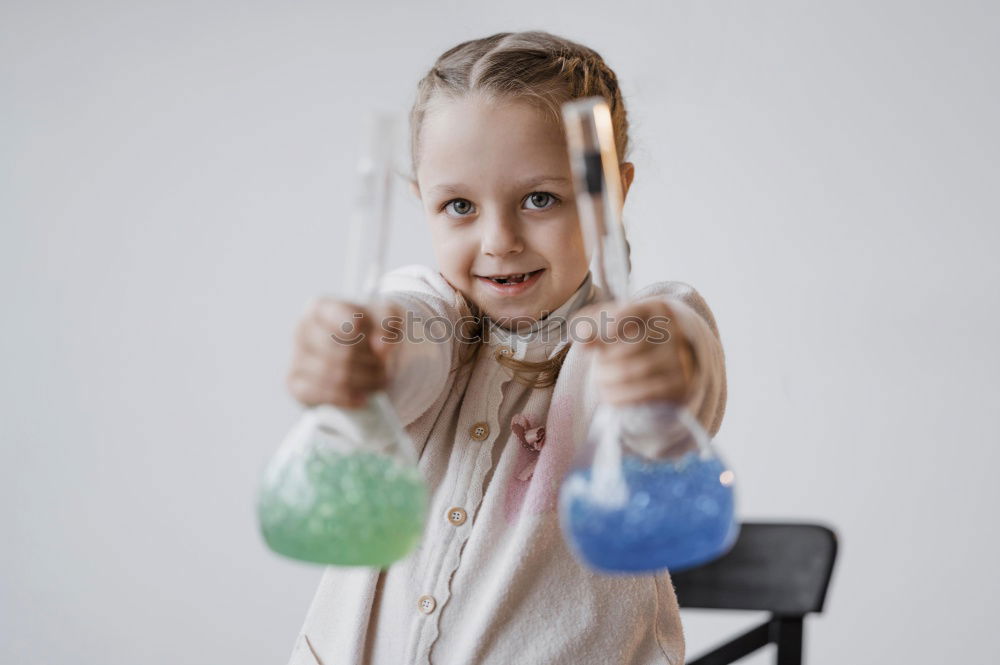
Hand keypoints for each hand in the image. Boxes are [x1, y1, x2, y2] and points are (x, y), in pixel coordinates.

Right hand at [285, 298, 400, 408]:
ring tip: (378, 379)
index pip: (344, 320)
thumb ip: (388, 323)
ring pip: (336, 376)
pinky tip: (362, 396)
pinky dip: (349, 398)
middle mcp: (303, 329)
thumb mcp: (388, 318)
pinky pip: (323, 396)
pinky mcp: (295, 384)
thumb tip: (381, 346)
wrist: (363, 359)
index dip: (364, 333)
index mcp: (321, 307)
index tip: (377, 342)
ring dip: (366, 382)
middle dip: (372, 364)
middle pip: (344, 353)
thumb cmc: (372, 332)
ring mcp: (296, 357)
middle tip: (385, 366)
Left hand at [577, 299, 696, 405]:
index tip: (601, 336)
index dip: (612, 325)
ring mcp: (678, 359)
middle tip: (596, 365)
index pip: (631, 314)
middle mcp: (671, 332)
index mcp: (655, 310)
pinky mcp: (678, 384)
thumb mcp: (606, 322)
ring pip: (630, 373)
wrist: (657, 358)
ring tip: (600, 379)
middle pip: (625, 349)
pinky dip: (618, 396)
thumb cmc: (624, 334)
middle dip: (603, 361)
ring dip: (605, 379)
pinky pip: (642, 394)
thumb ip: (588, 324)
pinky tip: (609, 394)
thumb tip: (582, 339)